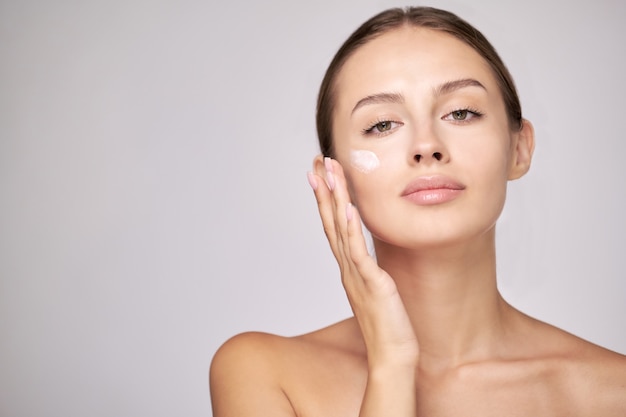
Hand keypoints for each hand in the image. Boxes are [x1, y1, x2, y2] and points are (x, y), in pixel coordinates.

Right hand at [308, 157, 418, 368]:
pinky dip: (350, 228)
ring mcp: (356, 274)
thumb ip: (369, 271)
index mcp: (349, 267)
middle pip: (330, 220)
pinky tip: (348, 207)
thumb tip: (368, 258)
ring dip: (333, 198)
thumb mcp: (377, 290)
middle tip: (316, 161)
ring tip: (327, 171)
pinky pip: (358, 251)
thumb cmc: (387, 326)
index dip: (326, 198)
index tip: (322, 174)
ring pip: (339, 229)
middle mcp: (347, 267)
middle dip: (323, 189)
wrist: (392, 356)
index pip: (333, 225)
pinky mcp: (371, 283)